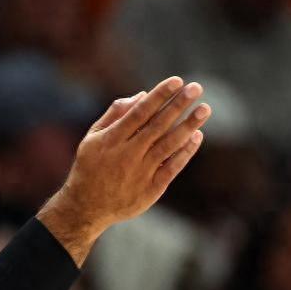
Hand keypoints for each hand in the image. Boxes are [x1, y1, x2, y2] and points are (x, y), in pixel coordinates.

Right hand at [39, 76, 210, 265]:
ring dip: (188, 126)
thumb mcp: (92, 139)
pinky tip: (197, 136)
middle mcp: (126, 155)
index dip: (159, 96)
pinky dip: (185, 152)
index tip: (177, 81)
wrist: (85, 208)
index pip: (139, 112)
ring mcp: (140, 173)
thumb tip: (141, 95)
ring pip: (169, 145)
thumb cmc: (90, 168)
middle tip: (196, 87)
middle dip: (178, 105)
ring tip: (204, 109)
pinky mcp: (150, 190)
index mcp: (110, 141)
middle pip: (157, 125)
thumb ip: (114, 115)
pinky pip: (172, 167)